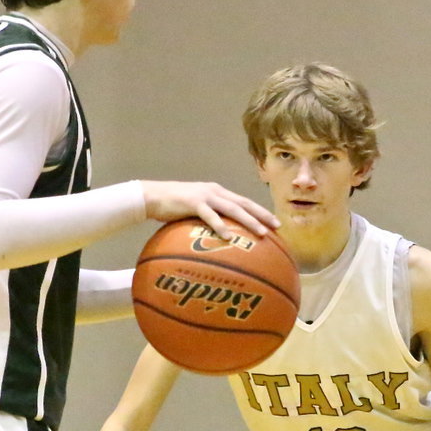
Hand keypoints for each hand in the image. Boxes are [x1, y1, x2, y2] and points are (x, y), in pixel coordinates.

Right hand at [141, 181, 277, 239]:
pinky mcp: (193, 203)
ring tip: (261, 233)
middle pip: (244, 203)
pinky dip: (220, 226)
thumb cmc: (173, 208)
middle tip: (277, 227)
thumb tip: (221, 238)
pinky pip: (210, 216)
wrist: (152, 197)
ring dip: (249, 221)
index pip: (244, 202)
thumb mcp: (195, 211)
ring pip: (233, 209)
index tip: (275, 223)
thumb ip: (209, 219)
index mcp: (218, 193)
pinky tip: (229, 236)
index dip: (261, 212)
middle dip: (262, 215)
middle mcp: (215, 192)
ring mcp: (205, 196)